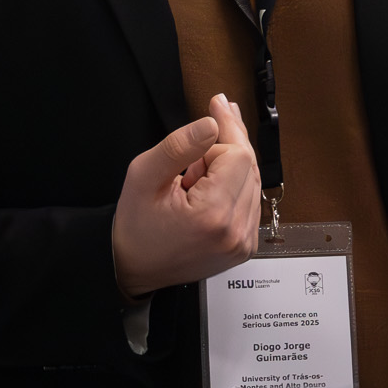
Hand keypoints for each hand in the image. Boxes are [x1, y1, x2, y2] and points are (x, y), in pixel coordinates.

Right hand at [110, 93, 261, 300]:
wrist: (134, 268)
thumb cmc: (136, 225)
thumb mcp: (143, 176)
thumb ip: (178, 146)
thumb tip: (211, 124)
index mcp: (212, 216)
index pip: (238, 156)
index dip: (217, 141)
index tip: (199, 136)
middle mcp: (236, 232)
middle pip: (251, 166)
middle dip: (227, 146)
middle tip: (212, 119)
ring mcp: (244, 242)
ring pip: (253, 181)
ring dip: (229, 169)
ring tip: (195, 175)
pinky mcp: (245, 246)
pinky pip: (250, 201)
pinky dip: (233, 187)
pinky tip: (208, 188)